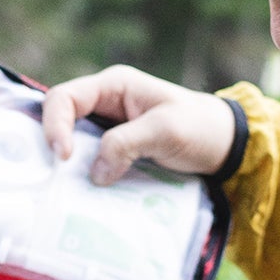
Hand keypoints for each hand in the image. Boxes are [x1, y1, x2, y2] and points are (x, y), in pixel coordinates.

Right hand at [39, 65, 236, 186]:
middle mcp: (105, 103)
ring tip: (64, 188)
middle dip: (53, 146)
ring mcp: (109, 128)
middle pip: (60, 120)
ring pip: (72, 144)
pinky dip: (84, 176)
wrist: (226, 146)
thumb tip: (94, 173)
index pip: (65, 98)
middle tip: (53, 176)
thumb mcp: (165, 131)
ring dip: (68, 166)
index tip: (62, 156)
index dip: (55, 125)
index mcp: (114, 85)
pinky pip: (90, 161)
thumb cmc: (199, 127)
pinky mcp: (116, 152)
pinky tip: (83, 193)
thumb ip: (127, 145)